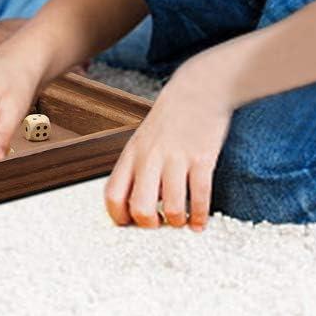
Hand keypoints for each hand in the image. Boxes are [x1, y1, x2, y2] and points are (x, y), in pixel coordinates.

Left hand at [105, 57, 231, 231]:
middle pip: (140, 208)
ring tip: (180, 220)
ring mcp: (176, 158)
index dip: (119, 217)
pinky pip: (200, 197)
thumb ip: (137, 168)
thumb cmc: (169, 119)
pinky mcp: (202, 159)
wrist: (196, 90)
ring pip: (172, 209)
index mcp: (132, 154)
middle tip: (158, 224)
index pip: (113, 194)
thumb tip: (134, 205)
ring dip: (177, 222)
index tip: (131, 225)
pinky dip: (200, 216)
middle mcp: (150, 158)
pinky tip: (199, 221)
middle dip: (150, 225)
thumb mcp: (142, 140)